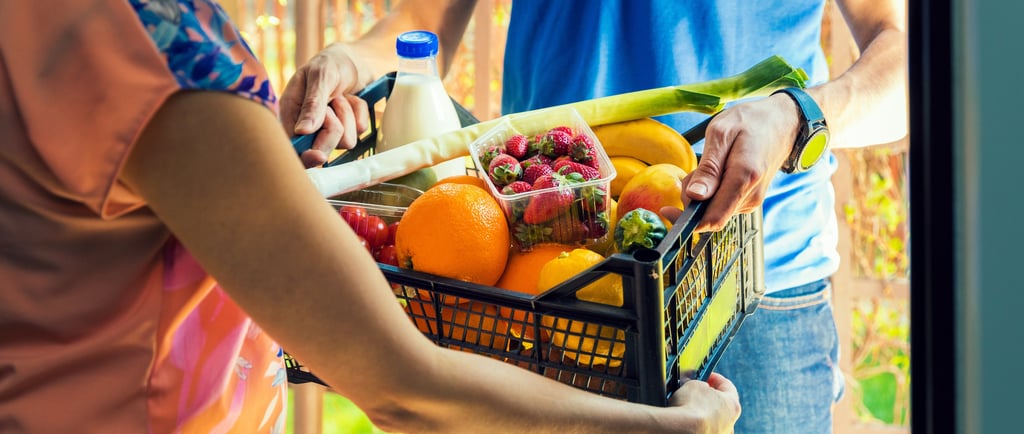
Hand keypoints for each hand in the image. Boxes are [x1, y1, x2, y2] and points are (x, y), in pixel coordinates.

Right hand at [280, 44, 370, 167]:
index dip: (305, 156)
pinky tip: (352, 98)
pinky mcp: (347, 128)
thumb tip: (302, 131)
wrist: (356, 59)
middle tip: (335, 102)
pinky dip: (360, 112)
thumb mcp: (320, 76)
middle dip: (333, 128)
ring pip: (344, 141)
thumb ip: (312, 103)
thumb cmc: (331, 63)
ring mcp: (328, 129)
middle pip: (321, 151)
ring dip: (347, 114)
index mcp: (290, 113)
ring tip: (341, 96)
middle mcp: (307, 126)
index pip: (293, 146)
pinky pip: (360, 130)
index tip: (318, 155)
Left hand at [661, 93, 801, 231]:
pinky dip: (711, 192)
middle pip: (708, 214)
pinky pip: (721, 204)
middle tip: (694, 169)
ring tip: (711, 164)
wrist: (782, 123)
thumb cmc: (750, 122)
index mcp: (744, 178)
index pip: (713, 218)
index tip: (666, 210)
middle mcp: (750, 196)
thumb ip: (708, 168)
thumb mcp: (721, 133)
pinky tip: (719, 171)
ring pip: (713, 209)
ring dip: (702, 193)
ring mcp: (751, 200)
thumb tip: (695, 196)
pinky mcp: (749, 200)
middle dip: (691, 198)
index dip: (686, 221)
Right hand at [669, 373, 740, 432]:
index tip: (707, 376)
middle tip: (696, 390)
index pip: (727, 386)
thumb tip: (697, 388)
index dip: (715, 378)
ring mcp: (720, 433)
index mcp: (733, 405)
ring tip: (688, 406)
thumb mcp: (694, 384)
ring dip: (703, 411)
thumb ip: (700, 385)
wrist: (681, 429)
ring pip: (713, 418)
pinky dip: (697, 423)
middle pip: (721, 404)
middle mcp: (730, 422)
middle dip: (709, 396)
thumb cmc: (690, 408)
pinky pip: (704, 428)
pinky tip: (686, 419)